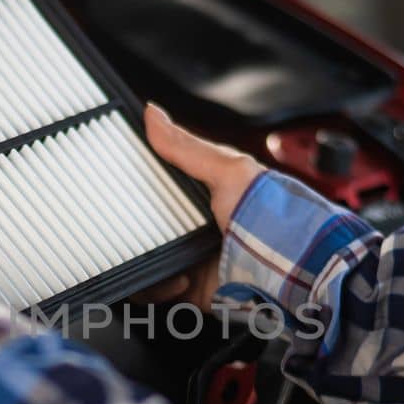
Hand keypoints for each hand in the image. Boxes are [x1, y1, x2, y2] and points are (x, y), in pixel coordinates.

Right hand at [138, 103, 264, 307]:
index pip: (160, 183)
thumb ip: (186, 147)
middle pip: (143, 224)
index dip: (137, 182)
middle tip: (125, 225)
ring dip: (141, 261)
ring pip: (144, 258)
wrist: (285, 269)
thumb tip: (153, 115)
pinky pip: (155, 289)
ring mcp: (191, 257)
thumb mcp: (227, 170)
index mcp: (205, 193)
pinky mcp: (191, 287)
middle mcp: (195, 225)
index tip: (118, 181)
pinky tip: (175, 279)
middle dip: (130, 227)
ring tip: (162, 257)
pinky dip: (155, 288)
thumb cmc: (269, 214)